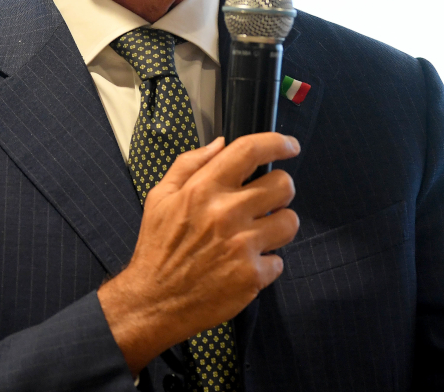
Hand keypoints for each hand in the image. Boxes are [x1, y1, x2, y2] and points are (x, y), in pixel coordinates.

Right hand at [97, 133, 300, 374]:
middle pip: (283, 185)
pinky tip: (244, 264)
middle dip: (279, 191)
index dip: (278, 142)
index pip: (251, 151)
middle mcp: (227, 213)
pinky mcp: (252, 275)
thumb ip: (190, 164)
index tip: (289, 145)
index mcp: (205, 189)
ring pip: (290, 221)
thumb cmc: (157, 249)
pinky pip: (279, 260)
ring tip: (258, 233)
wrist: (153, 301)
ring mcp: (242, 245)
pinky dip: (266, 263)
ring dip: (278, 226)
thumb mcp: (161, 197)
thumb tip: (221, 144)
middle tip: (266, 201)